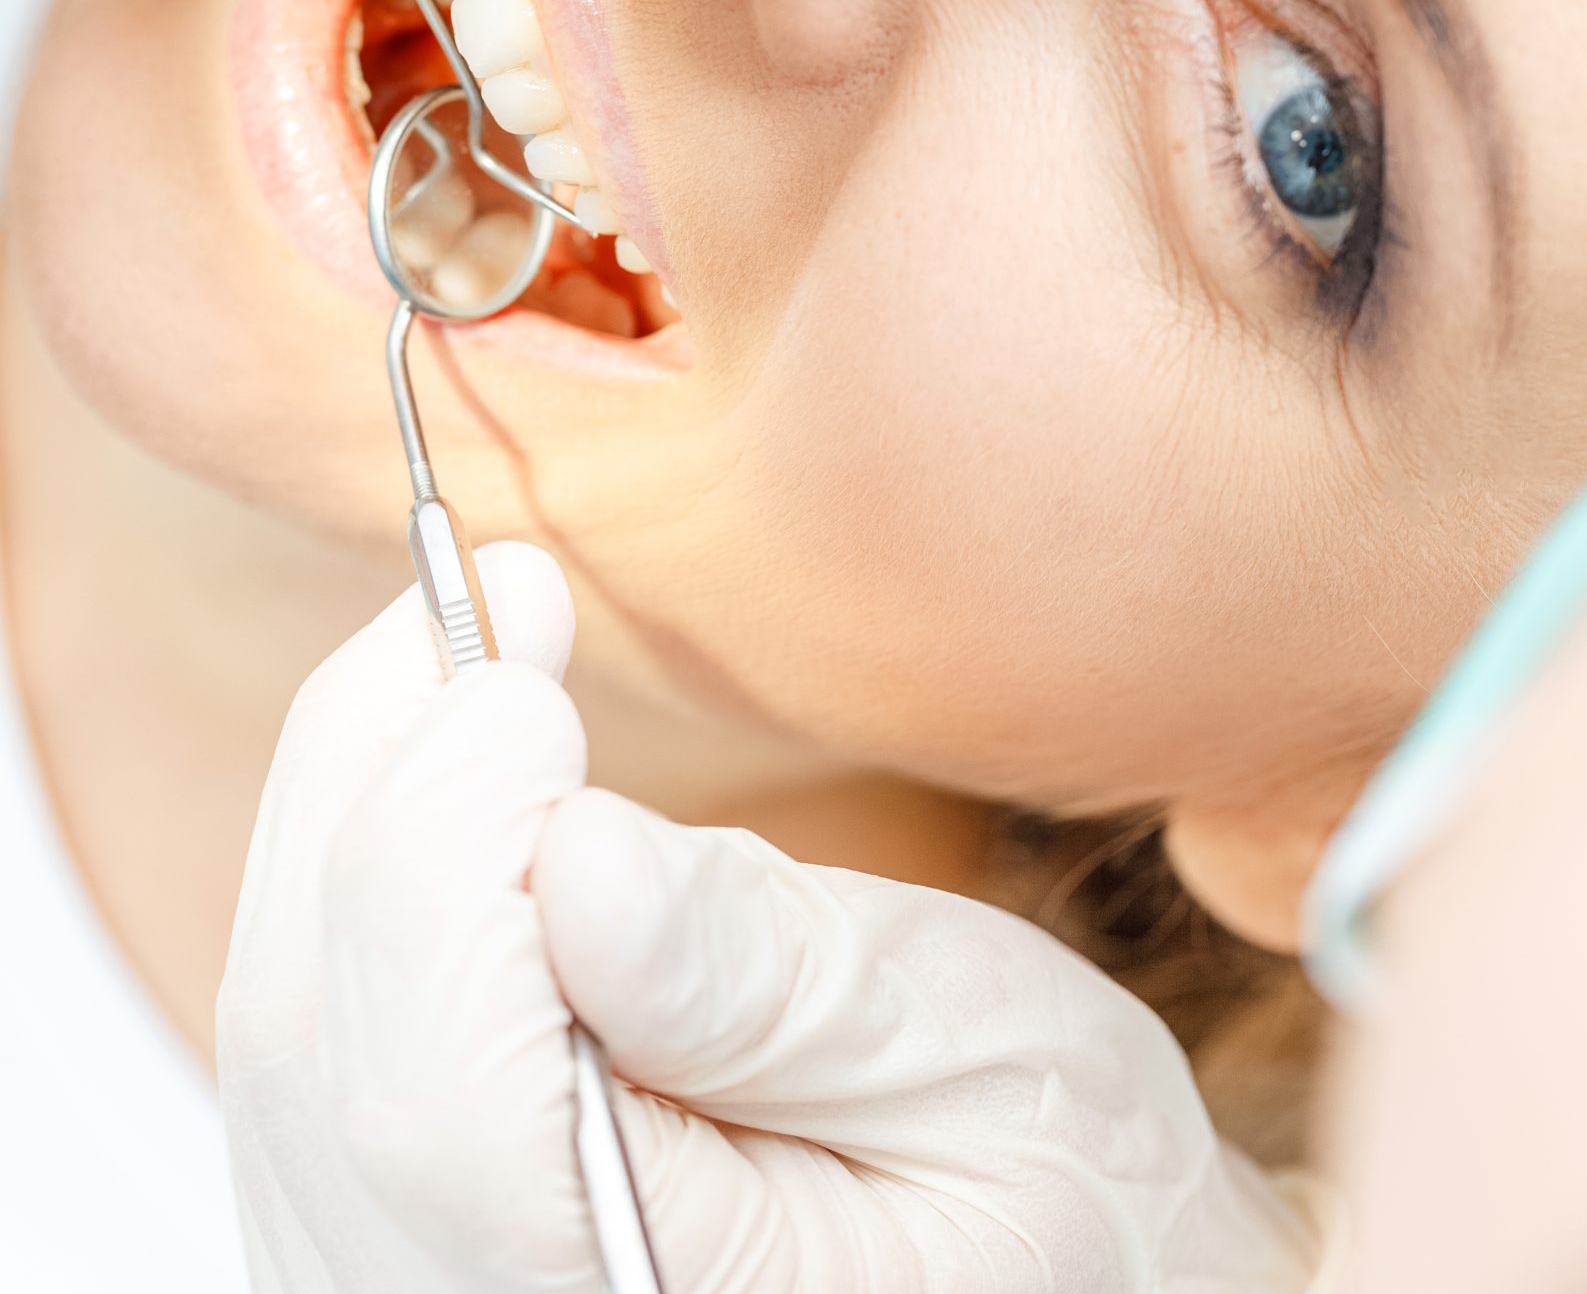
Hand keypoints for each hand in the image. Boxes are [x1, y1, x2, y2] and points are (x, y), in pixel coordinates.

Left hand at [220, 546, 1337, 1291]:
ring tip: (469, 651)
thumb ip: (773, 987)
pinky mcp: (396, 1249)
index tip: (528, 664)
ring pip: (289, 1044)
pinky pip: (311, 1055)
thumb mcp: (985, 1071)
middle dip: (381, 778)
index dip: (445, 852)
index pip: (444, 1109)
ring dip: (354, 808)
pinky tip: (446, 772)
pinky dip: (351, 881)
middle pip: (325, 1058)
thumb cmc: (1064, 1198)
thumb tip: (570, 855)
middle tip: (487, 595)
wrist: (1066, 1292)